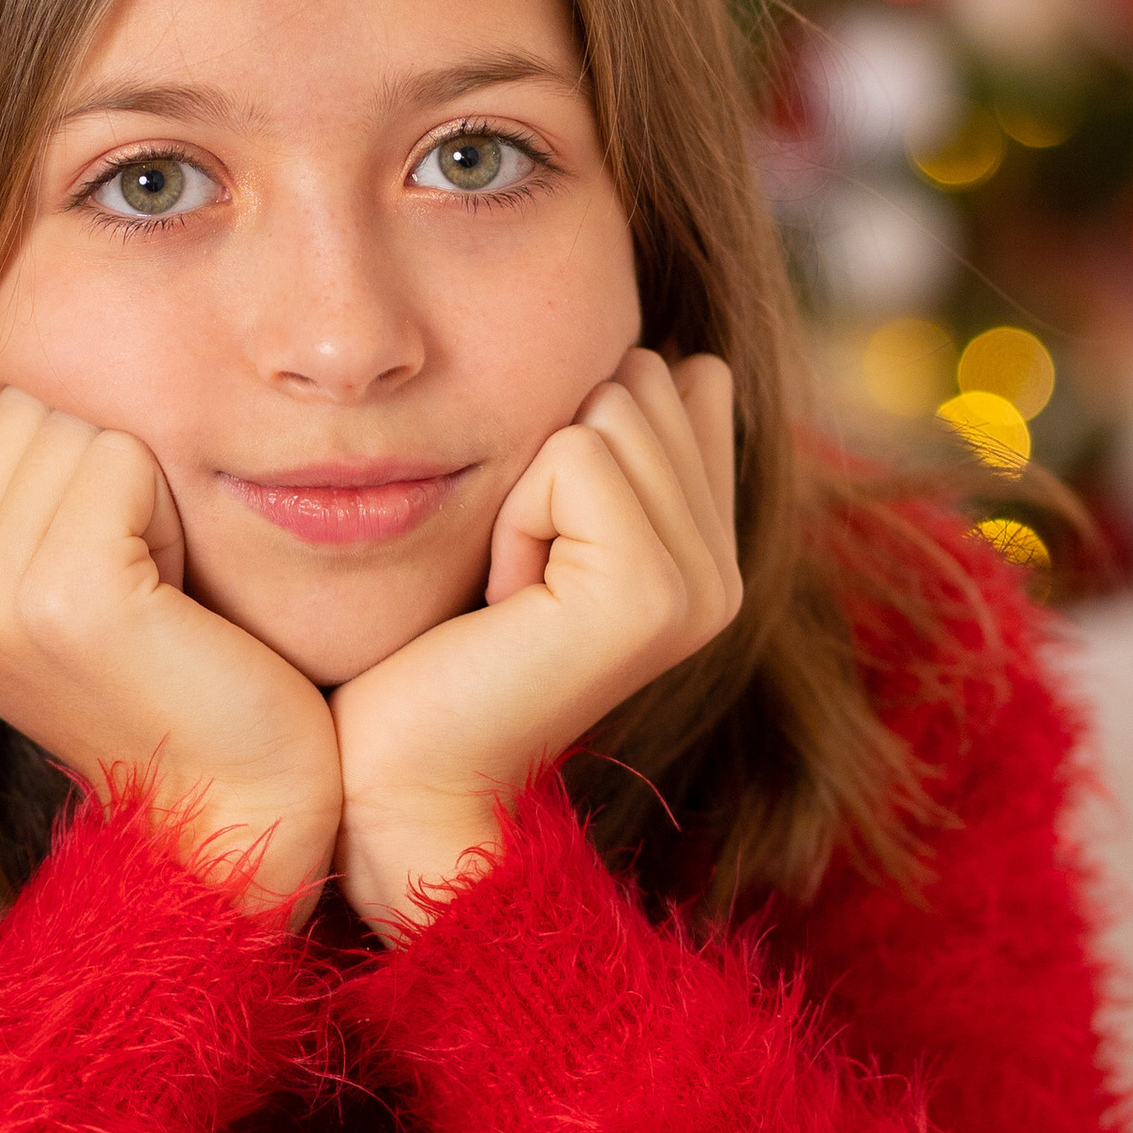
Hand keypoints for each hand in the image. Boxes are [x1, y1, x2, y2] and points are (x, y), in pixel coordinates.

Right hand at [0, 379, 341, 918]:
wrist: (230, 811)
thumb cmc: (164, 681)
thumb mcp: (41, 580)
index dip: (47, 458)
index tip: (88, 559)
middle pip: (17, 405)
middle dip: (96, 471)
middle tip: (132, 585)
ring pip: (72, 426)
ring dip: (138, 492)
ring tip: (153, 594)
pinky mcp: (68, 596)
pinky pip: (122, 458)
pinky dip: (171, 512)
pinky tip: (176, 597)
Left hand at [330, 350, 741, 935]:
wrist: (409, 779)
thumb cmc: (440, 652)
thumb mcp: (538, 527)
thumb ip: (617, 452)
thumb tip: (680, 354)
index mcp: (710, 552)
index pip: (685, 381)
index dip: (578, 431)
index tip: (539, 541)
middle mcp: (723, 572)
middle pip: (643, 381)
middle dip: (550, 453)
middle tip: (519, 570)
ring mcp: (698, 585)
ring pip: (609, 409)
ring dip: (526, 486)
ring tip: (513, 587)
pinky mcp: (651, 592)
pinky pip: (574, 456)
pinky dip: (515, 516)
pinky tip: (507, 602)